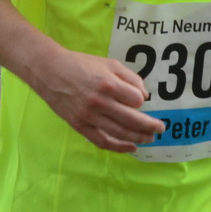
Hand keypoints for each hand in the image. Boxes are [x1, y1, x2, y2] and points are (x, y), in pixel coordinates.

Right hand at [27, 49, 165, 153]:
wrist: (50, 71)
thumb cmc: (80, 64)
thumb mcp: (108, 63)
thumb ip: (129, 77)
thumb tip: (144, 96)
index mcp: (108, 84)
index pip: (136, 100)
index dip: (141, 101)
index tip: (140, 100)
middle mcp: (100, 102)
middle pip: (132, 120)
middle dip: (150, 126)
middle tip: (161, 129)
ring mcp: (89, 116)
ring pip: (120, 133)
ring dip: (138, 138)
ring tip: (150, 139)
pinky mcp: (80, 125)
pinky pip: (102, 141)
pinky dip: (118, 147)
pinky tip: (131, 148)